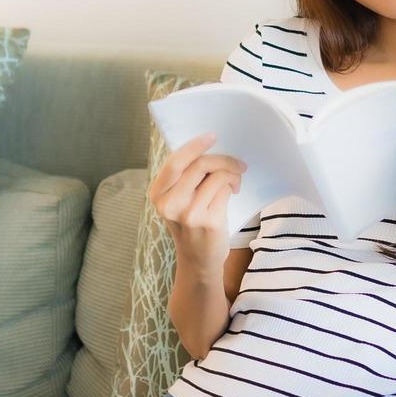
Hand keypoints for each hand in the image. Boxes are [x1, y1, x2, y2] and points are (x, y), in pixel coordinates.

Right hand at [147, 132, 247, 271]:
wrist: (198, 261)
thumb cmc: (191, 224)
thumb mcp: (177, 201)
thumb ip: (185, 178)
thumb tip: (209, 149)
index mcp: (158, 194)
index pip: (175, 162)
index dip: (194, 146)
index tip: (212, 136)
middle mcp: (170, 204)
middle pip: (199, 165)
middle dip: (222, 159)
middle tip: (237, 163)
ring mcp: (189, 213)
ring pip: (216, 176)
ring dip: (232, 173)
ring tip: (236, 180)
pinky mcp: (209, 221)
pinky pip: (225, 189)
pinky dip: (232, 186)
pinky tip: (233, 192)